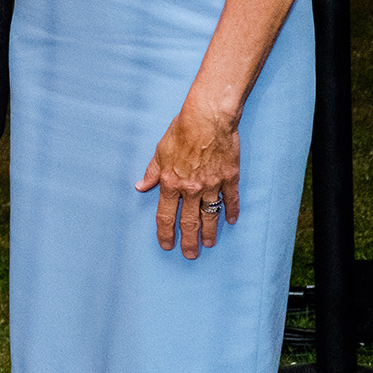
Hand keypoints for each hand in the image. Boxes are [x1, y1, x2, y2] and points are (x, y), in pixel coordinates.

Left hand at [136, 99, 240, 258]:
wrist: (208, 118)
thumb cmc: (181, 131)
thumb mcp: (160, 151)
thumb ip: (152, 172)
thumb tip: (141, 186)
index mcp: (170, 182)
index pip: (166, 215)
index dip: (165, 232)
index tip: (167, 245)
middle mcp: (191, 188)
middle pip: (189, 221)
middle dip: (188, 241)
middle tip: (190, 255)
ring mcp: (212, 184)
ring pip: (210, 215)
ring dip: (209, 232)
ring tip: (208, 244)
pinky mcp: (230, 178)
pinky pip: (231, 200)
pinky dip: (231, 212)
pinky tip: (230, 221)